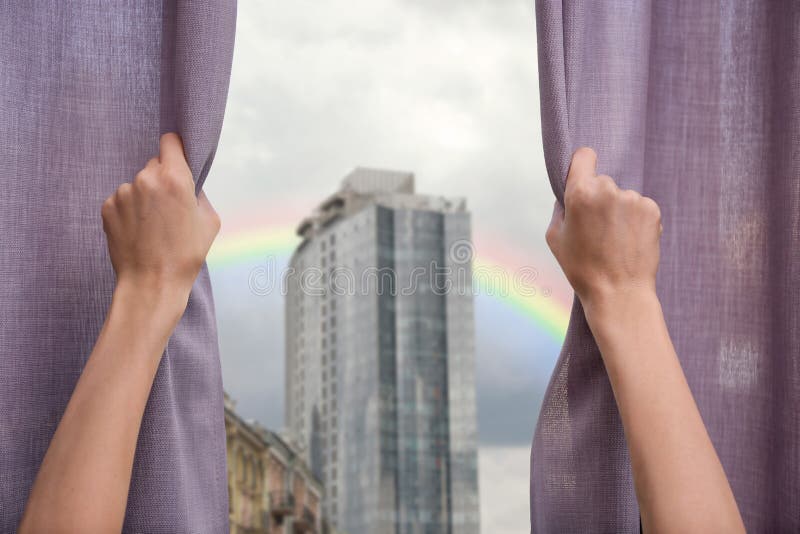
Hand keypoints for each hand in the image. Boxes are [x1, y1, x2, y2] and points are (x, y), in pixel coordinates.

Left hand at [101, 133, 219, 307]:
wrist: (152, 283)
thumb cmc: (185, 255)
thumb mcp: (209, 222)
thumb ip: (199, 195)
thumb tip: (188, 187)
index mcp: (175, 178)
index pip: (170, 141)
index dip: (175, 150)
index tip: (176, 160)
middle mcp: (146, 179)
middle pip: (154, 165)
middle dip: (161, 180)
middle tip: (169, 208)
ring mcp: (123, 193)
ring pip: (137, 185)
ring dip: (144, 198)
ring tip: (152, 226)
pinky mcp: (107, 207)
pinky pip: (122, 200)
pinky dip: (129, 212)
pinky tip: (138, 232)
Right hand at [545, 147, 661, 312]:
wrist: (618, 292)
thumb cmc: (582, 268)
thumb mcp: (555, 238)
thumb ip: (560, 209)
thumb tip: (569, 197)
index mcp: (580, 193)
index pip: (584, 156)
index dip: (582, 166)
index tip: (583, 177)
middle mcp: (608, 190)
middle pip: (602, 181)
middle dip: (598, 198)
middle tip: (596, 228)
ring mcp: (633, 199)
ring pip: (622, 196)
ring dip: (618, 211)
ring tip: (614, 240)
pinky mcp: (652, 210)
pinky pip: (639, 207)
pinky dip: (635, 220)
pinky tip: (629, 241)